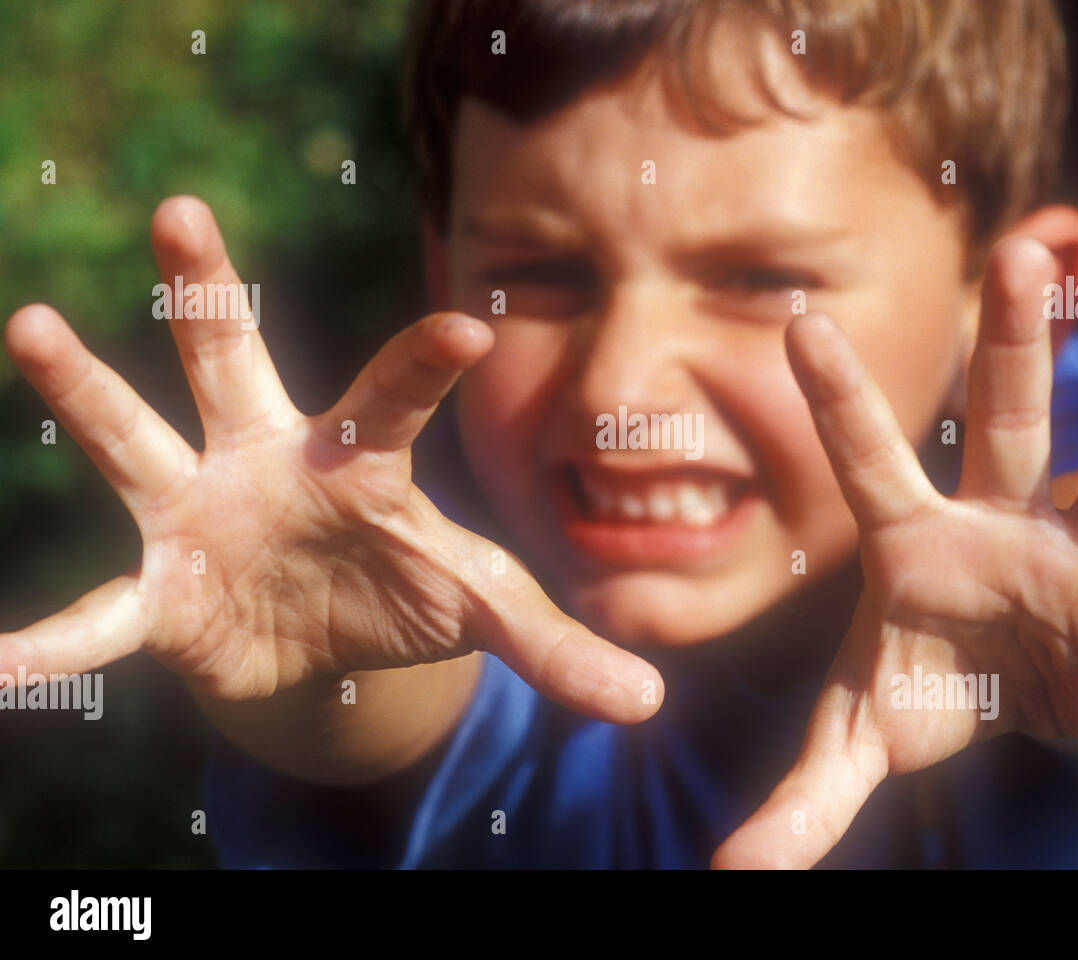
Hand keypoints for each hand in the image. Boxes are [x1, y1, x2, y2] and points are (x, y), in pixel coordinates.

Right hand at [1, 196, 659, 722]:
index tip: (468, 322)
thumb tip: (649, 699)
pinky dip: (53, 645)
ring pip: (136, 437)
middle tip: (184, 211)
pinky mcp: (163, 587)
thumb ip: (554, 647)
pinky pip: (99, 615)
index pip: (397, 395)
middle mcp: (272, 459)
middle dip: (210, 292)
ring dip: (88, 388)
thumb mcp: (482, 609)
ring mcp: (203, 512)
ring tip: (32, 324)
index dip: (426, 360)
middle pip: (237, 362)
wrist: (327, 632)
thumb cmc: (409, 588)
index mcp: (363, 459)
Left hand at [712, 237, 1077, 867]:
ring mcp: (1073, 561)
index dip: (837, 396)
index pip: (867, 459)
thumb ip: (799, 798)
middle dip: (1017, 342)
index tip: (803, 321)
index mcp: (911, 539)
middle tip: (1026, 250)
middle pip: (1007, 421)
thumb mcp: (858, 737)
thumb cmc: (925, 688)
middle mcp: (998, 524)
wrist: (1011, 698)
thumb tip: (726, 873)